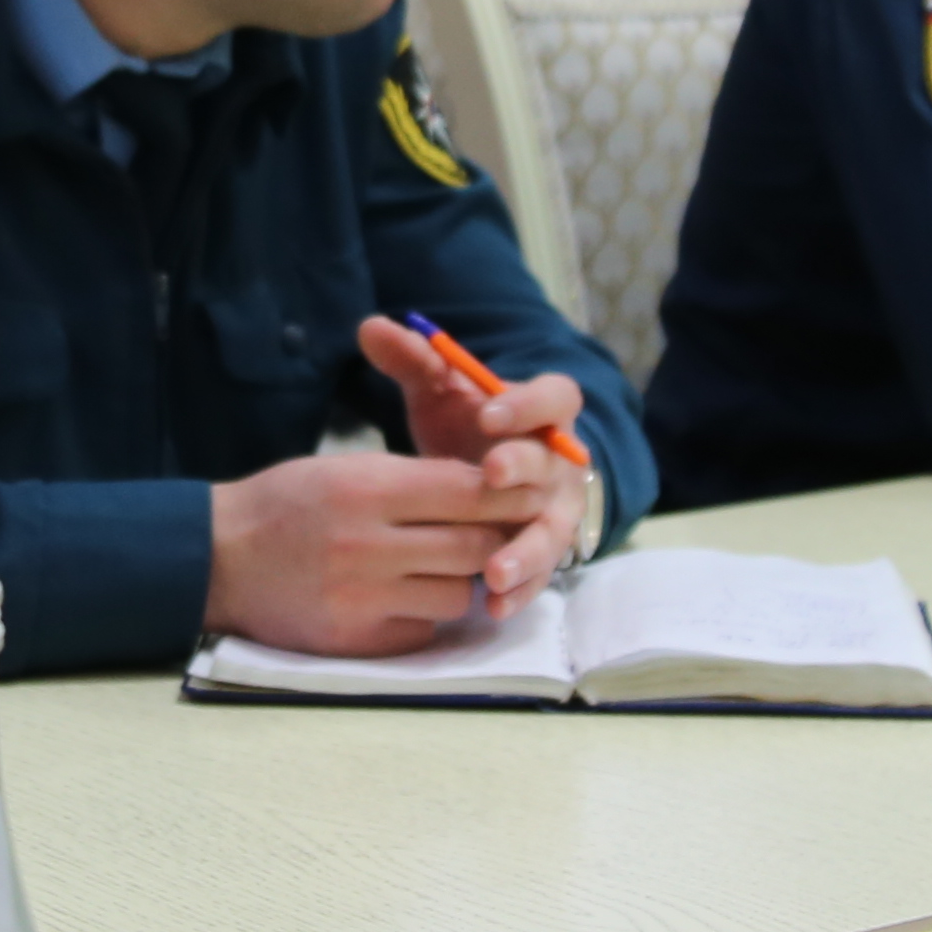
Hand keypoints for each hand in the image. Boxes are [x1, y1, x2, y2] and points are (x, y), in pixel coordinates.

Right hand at [206, 451, 534, 654]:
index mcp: (367, 489)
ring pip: (458, 595)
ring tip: (442, 567)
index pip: (468, 491)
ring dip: (461, 581)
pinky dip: (425, 615)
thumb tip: (486, 491)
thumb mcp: (344, 469)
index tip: (529, 491)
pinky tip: (404, 597)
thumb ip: (412, 480)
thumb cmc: (284, 504)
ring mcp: (363, 599)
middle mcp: (368, 544)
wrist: (217, 559)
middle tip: (506, 534)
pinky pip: (424, 631)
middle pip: (475, 546)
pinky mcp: (357, 639)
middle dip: (498, 539)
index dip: (507, 493)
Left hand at [353, 313, 600, 607]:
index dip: (526, 403)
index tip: (487, 411)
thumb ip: (413, 361)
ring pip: (552, 529)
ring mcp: (556, 510)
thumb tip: (372, 326)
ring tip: (493, 569)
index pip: (553, 397)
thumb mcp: (441, 393)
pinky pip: (541, 574)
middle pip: (554, 462)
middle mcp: (560, 461)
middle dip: (524, 468)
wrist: (491, 474)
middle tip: (491, 475)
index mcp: (544, 411)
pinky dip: (520, 590)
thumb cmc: (468, 427)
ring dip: (527, 549)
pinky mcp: (545, 551)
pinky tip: (493, 605)